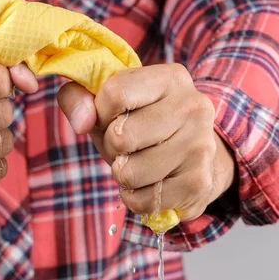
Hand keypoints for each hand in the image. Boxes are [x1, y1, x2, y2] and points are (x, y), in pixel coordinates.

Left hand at [57, 64, 235, 221]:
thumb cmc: (140, 124)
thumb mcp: (106, 104)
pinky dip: (136, 197)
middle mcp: (193, 107)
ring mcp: (200, 146)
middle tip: (127, 145)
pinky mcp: (199, 183)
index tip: (110, 117)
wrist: (191, 158)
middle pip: (121, 136)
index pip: (115, 93)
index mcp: (170, 78)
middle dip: (111, 146)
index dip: (100, 113)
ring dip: (123, 174)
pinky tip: (151, 183)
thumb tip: (82, 122)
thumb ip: (78, 98)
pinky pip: (143, 200)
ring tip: (140, 163)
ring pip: (129, 172)